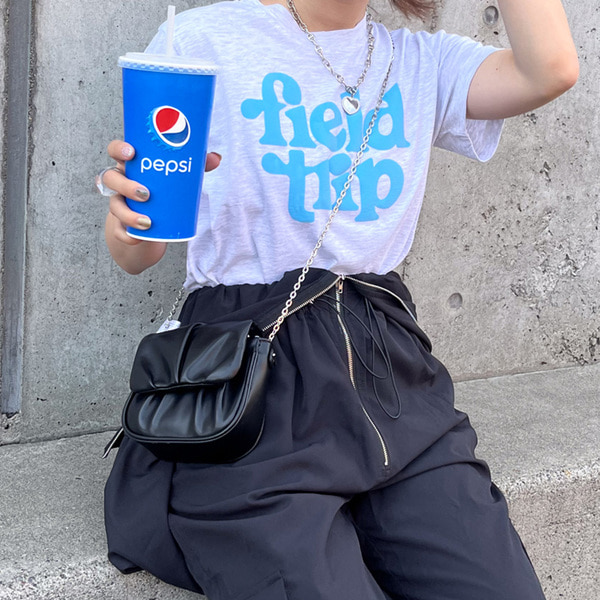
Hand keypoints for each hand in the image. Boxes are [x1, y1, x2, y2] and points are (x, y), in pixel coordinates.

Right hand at [103, 140, 221, 246]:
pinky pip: (118, 231)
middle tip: (146, 194)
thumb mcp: (177, 180)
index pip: (116, 151)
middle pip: (111, 178)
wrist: (152, 227)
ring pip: (114, 206)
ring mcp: (118, 204)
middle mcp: (120, 183)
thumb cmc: (163, 193)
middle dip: (126, 185)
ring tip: (147, 222)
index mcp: (131, 166)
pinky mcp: (120, 225)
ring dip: (128, 214)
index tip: (132, 153)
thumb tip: (216, 158)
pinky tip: (137, 238)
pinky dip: (127, 235)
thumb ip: (195, 167)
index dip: (118, 149)